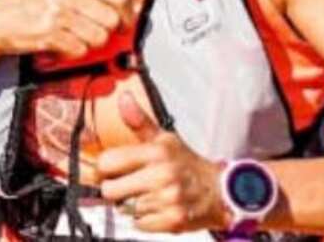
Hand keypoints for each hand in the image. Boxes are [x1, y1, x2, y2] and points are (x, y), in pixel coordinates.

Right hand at [0, 0, 141, 68]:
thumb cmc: (28, 4)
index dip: (128, 11)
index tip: (123, 20)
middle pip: (112, 19)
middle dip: (108, 31)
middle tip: (92, 31)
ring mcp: (57, 12)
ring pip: (99, 37)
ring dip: (89, 43)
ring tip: (72, 37)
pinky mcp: (49, 34)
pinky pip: (80, 50)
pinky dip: (73, 52)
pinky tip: (60, 44)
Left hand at [98, 91, 229, 231]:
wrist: (220, 191)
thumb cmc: (187, 164)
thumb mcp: (165, 139)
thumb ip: (139, 121)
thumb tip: (124, 99)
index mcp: (157, 152)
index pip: (107, 162)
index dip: (103, 168)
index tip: (108, 169)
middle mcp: (161, 175)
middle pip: (110, 190)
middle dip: (113, 189)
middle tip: (126, 184)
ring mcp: (167, 199)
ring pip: (123, 208)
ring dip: (129, 204)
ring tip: (146, 195)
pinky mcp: (172, 221)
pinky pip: (139, 224)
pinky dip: (143, 219)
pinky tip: (155, 208)